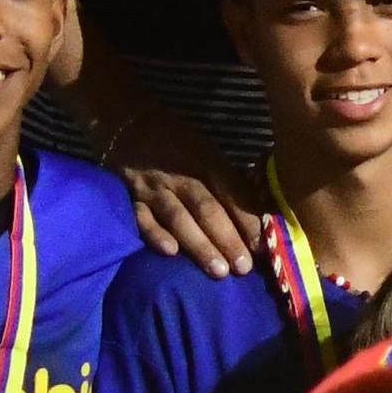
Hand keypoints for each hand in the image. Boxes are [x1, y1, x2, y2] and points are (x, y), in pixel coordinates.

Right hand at [104, 107, 257, 276]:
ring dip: (199, 245)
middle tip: (244, 267)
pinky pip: (141, 219)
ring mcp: (154, 188)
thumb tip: (258, 212)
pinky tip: (171, 252)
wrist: (127, 121)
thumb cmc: (177, 140)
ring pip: (179, 218)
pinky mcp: (129, 198)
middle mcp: (182, 176)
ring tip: (218, 271)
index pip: (231, 194)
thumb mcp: (208, 151)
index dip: (248, 220)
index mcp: (206, 162)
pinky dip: (155, 235)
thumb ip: (228, 180)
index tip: (264, 246)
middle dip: (227, 239)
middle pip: (207, 209)